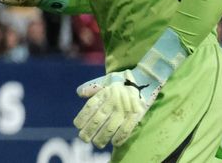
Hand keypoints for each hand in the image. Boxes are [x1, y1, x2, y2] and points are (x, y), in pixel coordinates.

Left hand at [73, 28, 186, 147]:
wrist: (144, 79)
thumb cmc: (121, 81)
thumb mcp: (105, 81)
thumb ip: (92, 88)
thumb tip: (79, 93)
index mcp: (105, 93)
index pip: (90, 107)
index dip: (83, 117)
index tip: (77, 125)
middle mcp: (113, 102)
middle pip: (98, 119)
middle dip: (89, 131)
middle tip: (83, 138)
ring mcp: (125, 110)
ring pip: (111, 127)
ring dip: (102, 137)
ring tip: (96, 143)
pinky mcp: (136, 116)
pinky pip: (126, 129)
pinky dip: (120, 138)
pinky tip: (114, 143)